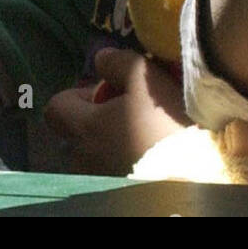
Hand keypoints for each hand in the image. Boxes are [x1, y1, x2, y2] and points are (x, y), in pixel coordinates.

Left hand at [44, 49, 187, 174]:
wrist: (192, 173)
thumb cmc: (161, 123)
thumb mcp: (144, 78)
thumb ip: (117, 62)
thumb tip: (101, 58)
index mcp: (84, 127)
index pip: (54, 107)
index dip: (77, 93)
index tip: (106, 91)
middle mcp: (84, 157)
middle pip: (75, 131)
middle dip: (96, 118)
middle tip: (130, 109)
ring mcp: (100, 177)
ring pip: (93, 152)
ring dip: (109, 140)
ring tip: (141, 133)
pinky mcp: (118, 190)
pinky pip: (110, 168)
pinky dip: (122, 158)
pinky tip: (148, 152)